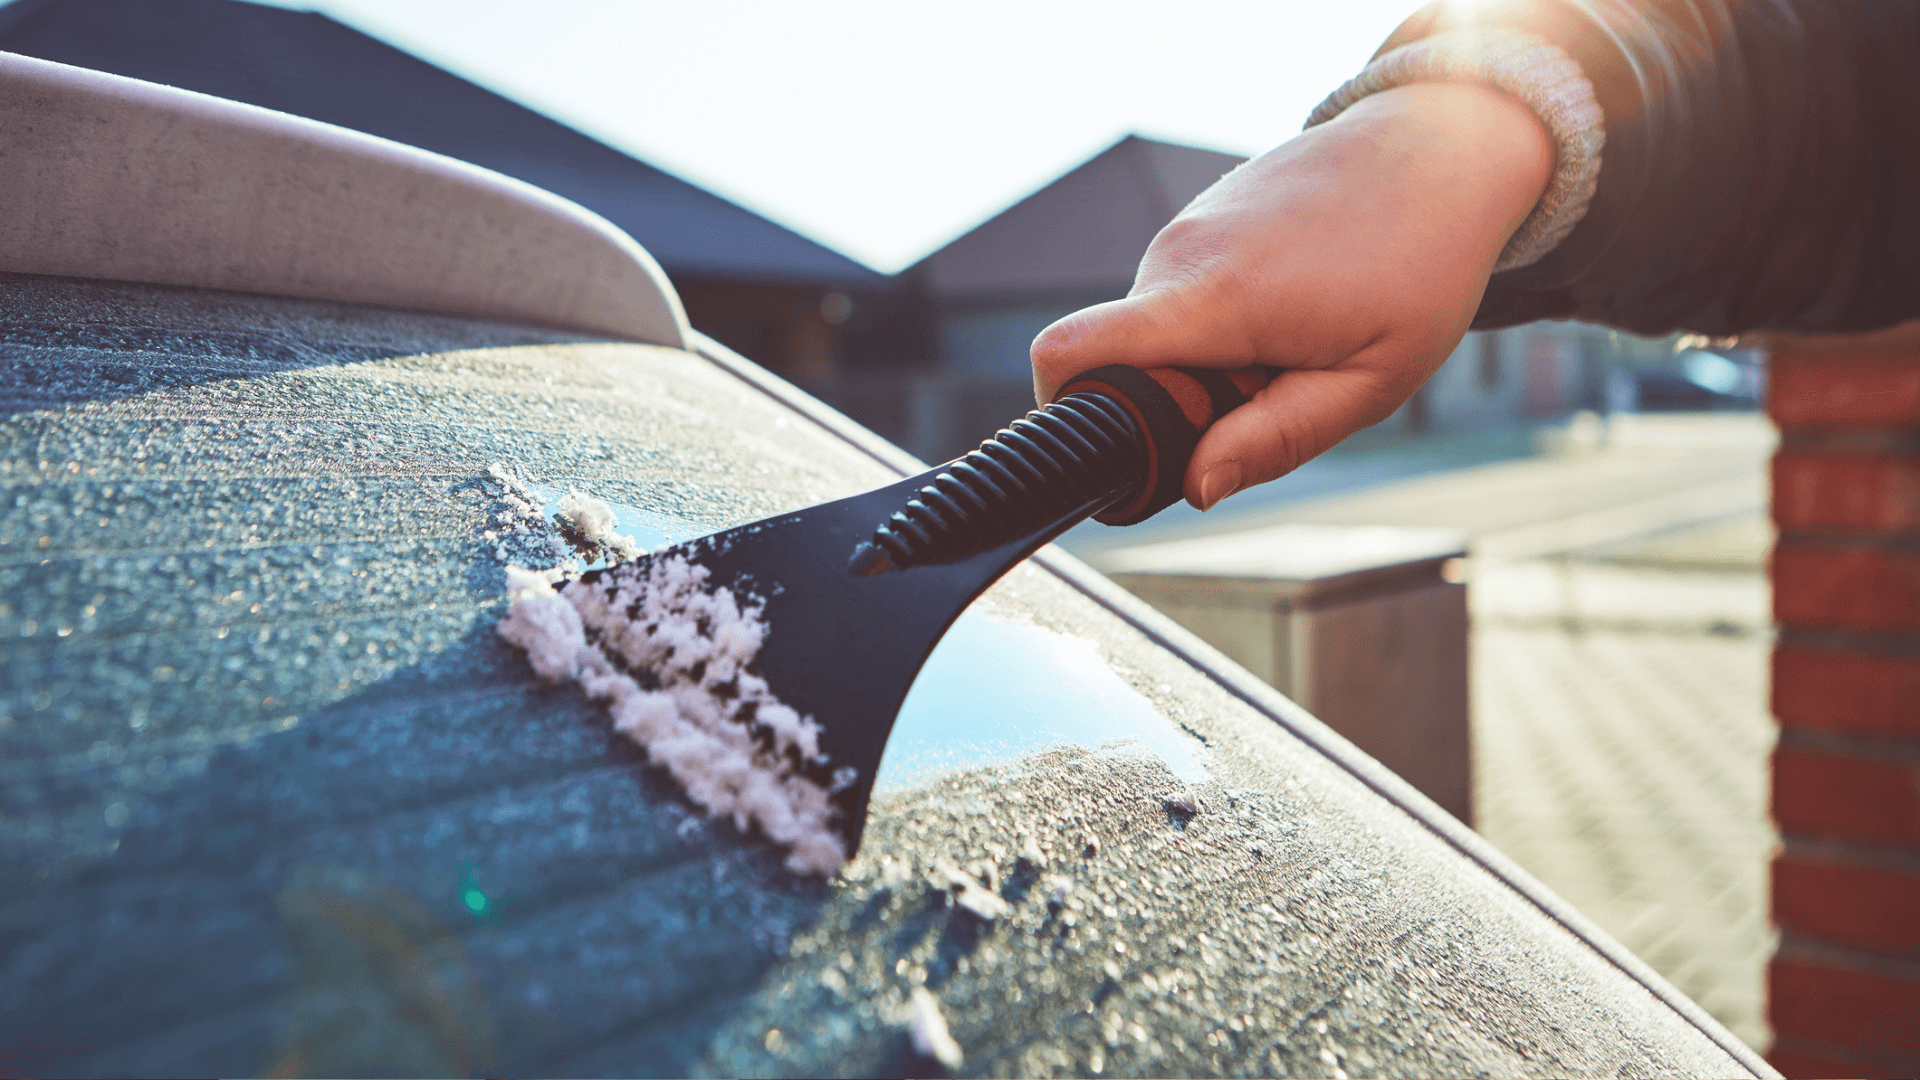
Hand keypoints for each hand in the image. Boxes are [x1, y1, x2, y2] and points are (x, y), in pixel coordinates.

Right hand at [1029, 82, 1552, 510]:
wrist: (1442, 147)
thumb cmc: (1421, 264)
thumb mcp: (1370, 382)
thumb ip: (1275, 440)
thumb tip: (1194, 488)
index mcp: (1213, 299)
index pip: (1070, 351)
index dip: (1064, 414)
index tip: (1122, 448)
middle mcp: (1179, 254)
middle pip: (1123, 362)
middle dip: (1177, 401)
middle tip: (1271, 391)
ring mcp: (1185, 228)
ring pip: (1159, 332)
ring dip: (1209, 360)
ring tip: (1296, 338)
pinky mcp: (1200, 219)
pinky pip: (1182, 296)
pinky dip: (1222, 322)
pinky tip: (1294, 301)